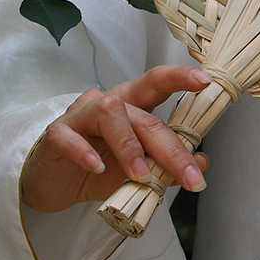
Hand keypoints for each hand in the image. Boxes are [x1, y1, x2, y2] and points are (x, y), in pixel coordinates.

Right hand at [22, 65, 212, 212]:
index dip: (180, 78)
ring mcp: (80, 115)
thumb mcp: (137, 168)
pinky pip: (70, 136)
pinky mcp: (56, 134)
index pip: (157, 82)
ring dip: (130, 147)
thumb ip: (167, 163)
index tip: (206, 81)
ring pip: (110, 113)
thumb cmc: (99, 166)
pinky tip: (96, 168)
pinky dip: (85, 152)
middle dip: (170, 147)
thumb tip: (202, 162)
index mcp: (132, 104)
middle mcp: (108, 102)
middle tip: (190, 176)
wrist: (52, 182)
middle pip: (144, 115)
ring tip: (141, 175)